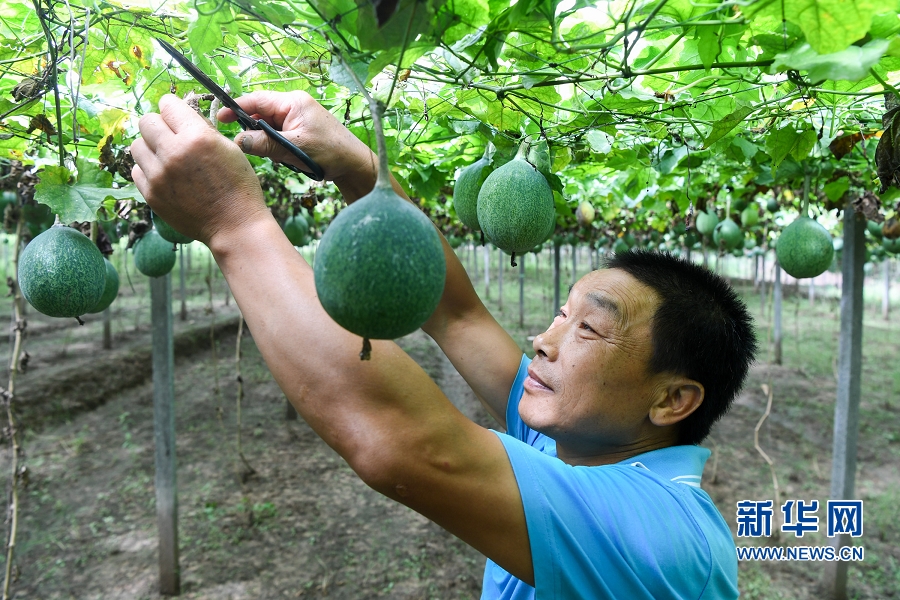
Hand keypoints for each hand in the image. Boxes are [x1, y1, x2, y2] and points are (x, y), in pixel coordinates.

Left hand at [130, 94, 270, 245]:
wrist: (234, 225)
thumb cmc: (239, 187)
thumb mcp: (229, 149)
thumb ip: (202, 129)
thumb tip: (181, 116)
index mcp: (197, 137)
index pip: (167, 104)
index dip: (173, 108)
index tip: (177, 115)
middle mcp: (173, 153)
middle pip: (146, 121)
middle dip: (160, 125)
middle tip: (171, 136)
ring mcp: (159, 175)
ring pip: (137, 145)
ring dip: (151, 147)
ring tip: (168, 158)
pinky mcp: (151, 194)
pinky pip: (137, 170)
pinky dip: (149, 169)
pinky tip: (166, 176)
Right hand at [219, 91, 377, 197]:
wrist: (355, 165)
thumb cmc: (329, 152)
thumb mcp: (293, 148)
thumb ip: (264, 143)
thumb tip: (238, 140)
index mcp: (293, 102)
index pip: (257, 100)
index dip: (236, 109)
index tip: (220, 119)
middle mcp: (294, 106)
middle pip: (261, 114)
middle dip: (256, 132)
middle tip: (255, 149)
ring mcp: (298, 118)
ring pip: (269, 128)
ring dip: (268, 143)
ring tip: (282, 157)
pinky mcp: (301, 131)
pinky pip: (279, 136)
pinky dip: (278, 148)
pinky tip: (288, 159)